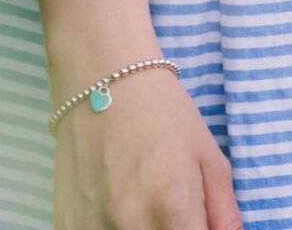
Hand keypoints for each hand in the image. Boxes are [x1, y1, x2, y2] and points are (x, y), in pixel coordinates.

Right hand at [53, 67, 241, 229]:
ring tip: (144, 210)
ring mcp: (92, 228)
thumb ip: (225, 218)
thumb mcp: (209, 160)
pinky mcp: (65, 226)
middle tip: (171, 216)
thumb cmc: (163, 115)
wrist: (102, 77)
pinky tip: (117, 212)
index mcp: (171, 207)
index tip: (195, 227)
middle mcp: (130, 224)